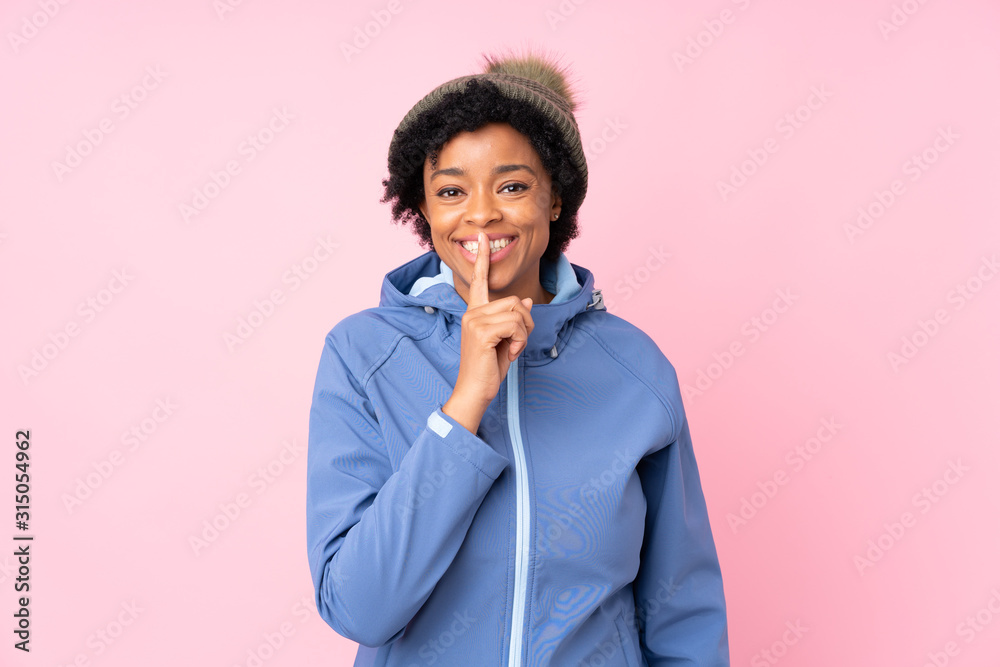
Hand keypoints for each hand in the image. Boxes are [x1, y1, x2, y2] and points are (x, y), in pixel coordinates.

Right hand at [442, 231, 534, 433]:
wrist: (474, 391)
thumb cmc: (488, 368)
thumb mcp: (505, 340)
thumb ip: (513, 320)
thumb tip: (526, 302)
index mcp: (474, 312)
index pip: (478, 281)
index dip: (482, 259)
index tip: (482, 238)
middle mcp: (471, 312)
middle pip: (514, 301)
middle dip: (526, 323)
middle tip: (517, 343)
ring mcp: (474, 320)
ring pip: (518, 313)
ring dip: (524, 334)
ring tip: (511, 349)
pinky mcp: (481, 331)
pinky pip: (515, 325)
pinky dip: (520, 341)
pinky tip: (509, 353)